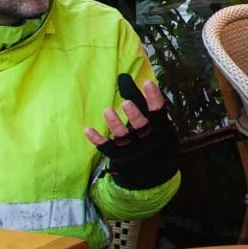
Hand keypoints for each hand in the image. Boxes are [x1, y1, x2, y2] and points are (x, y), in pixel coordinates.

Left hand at [86, 75, 179, 190]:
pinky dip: (98, 140)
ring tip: (107, 110)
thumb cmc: (153, 135)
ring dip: (115, 125)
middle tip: (126, 102)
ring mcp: (133, 148)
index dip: (154, 98)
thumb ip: (140, 99)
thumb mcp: (154, 119)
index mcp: (160, 126)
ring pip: (124, 138)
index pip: (159, 111)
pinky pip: (107, 149)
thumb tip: (123, 76)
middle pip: (142, 127)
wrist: (155, 172)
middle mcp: (147, 138)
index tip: (147, 82)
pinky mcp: (119, 156)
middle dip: (134, 115)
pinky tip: (87, 129)